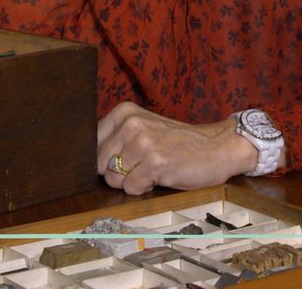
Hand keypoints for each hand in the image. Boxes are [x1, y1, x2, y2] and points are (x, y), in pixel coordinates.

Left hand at [97, 102, 259, 194]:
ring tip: (154, 169)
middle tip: (143, 165)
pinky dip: (144, 189)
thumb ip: (116, 139)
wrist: (218, 147)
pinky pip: (131, 189)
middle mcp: (131, 124)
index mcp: (124, 112)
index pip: (90, 145)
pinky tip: (161, 176)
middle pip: (99, 165)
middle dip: (118, 173)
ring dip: (132, 182)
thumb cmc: (179, 143)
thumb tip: (83, 163)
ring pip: (113, 179)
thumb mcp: (144, 129)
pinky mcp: (155, 163)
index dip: (103, 161)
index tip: (122, 160)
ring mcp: (143, 142)